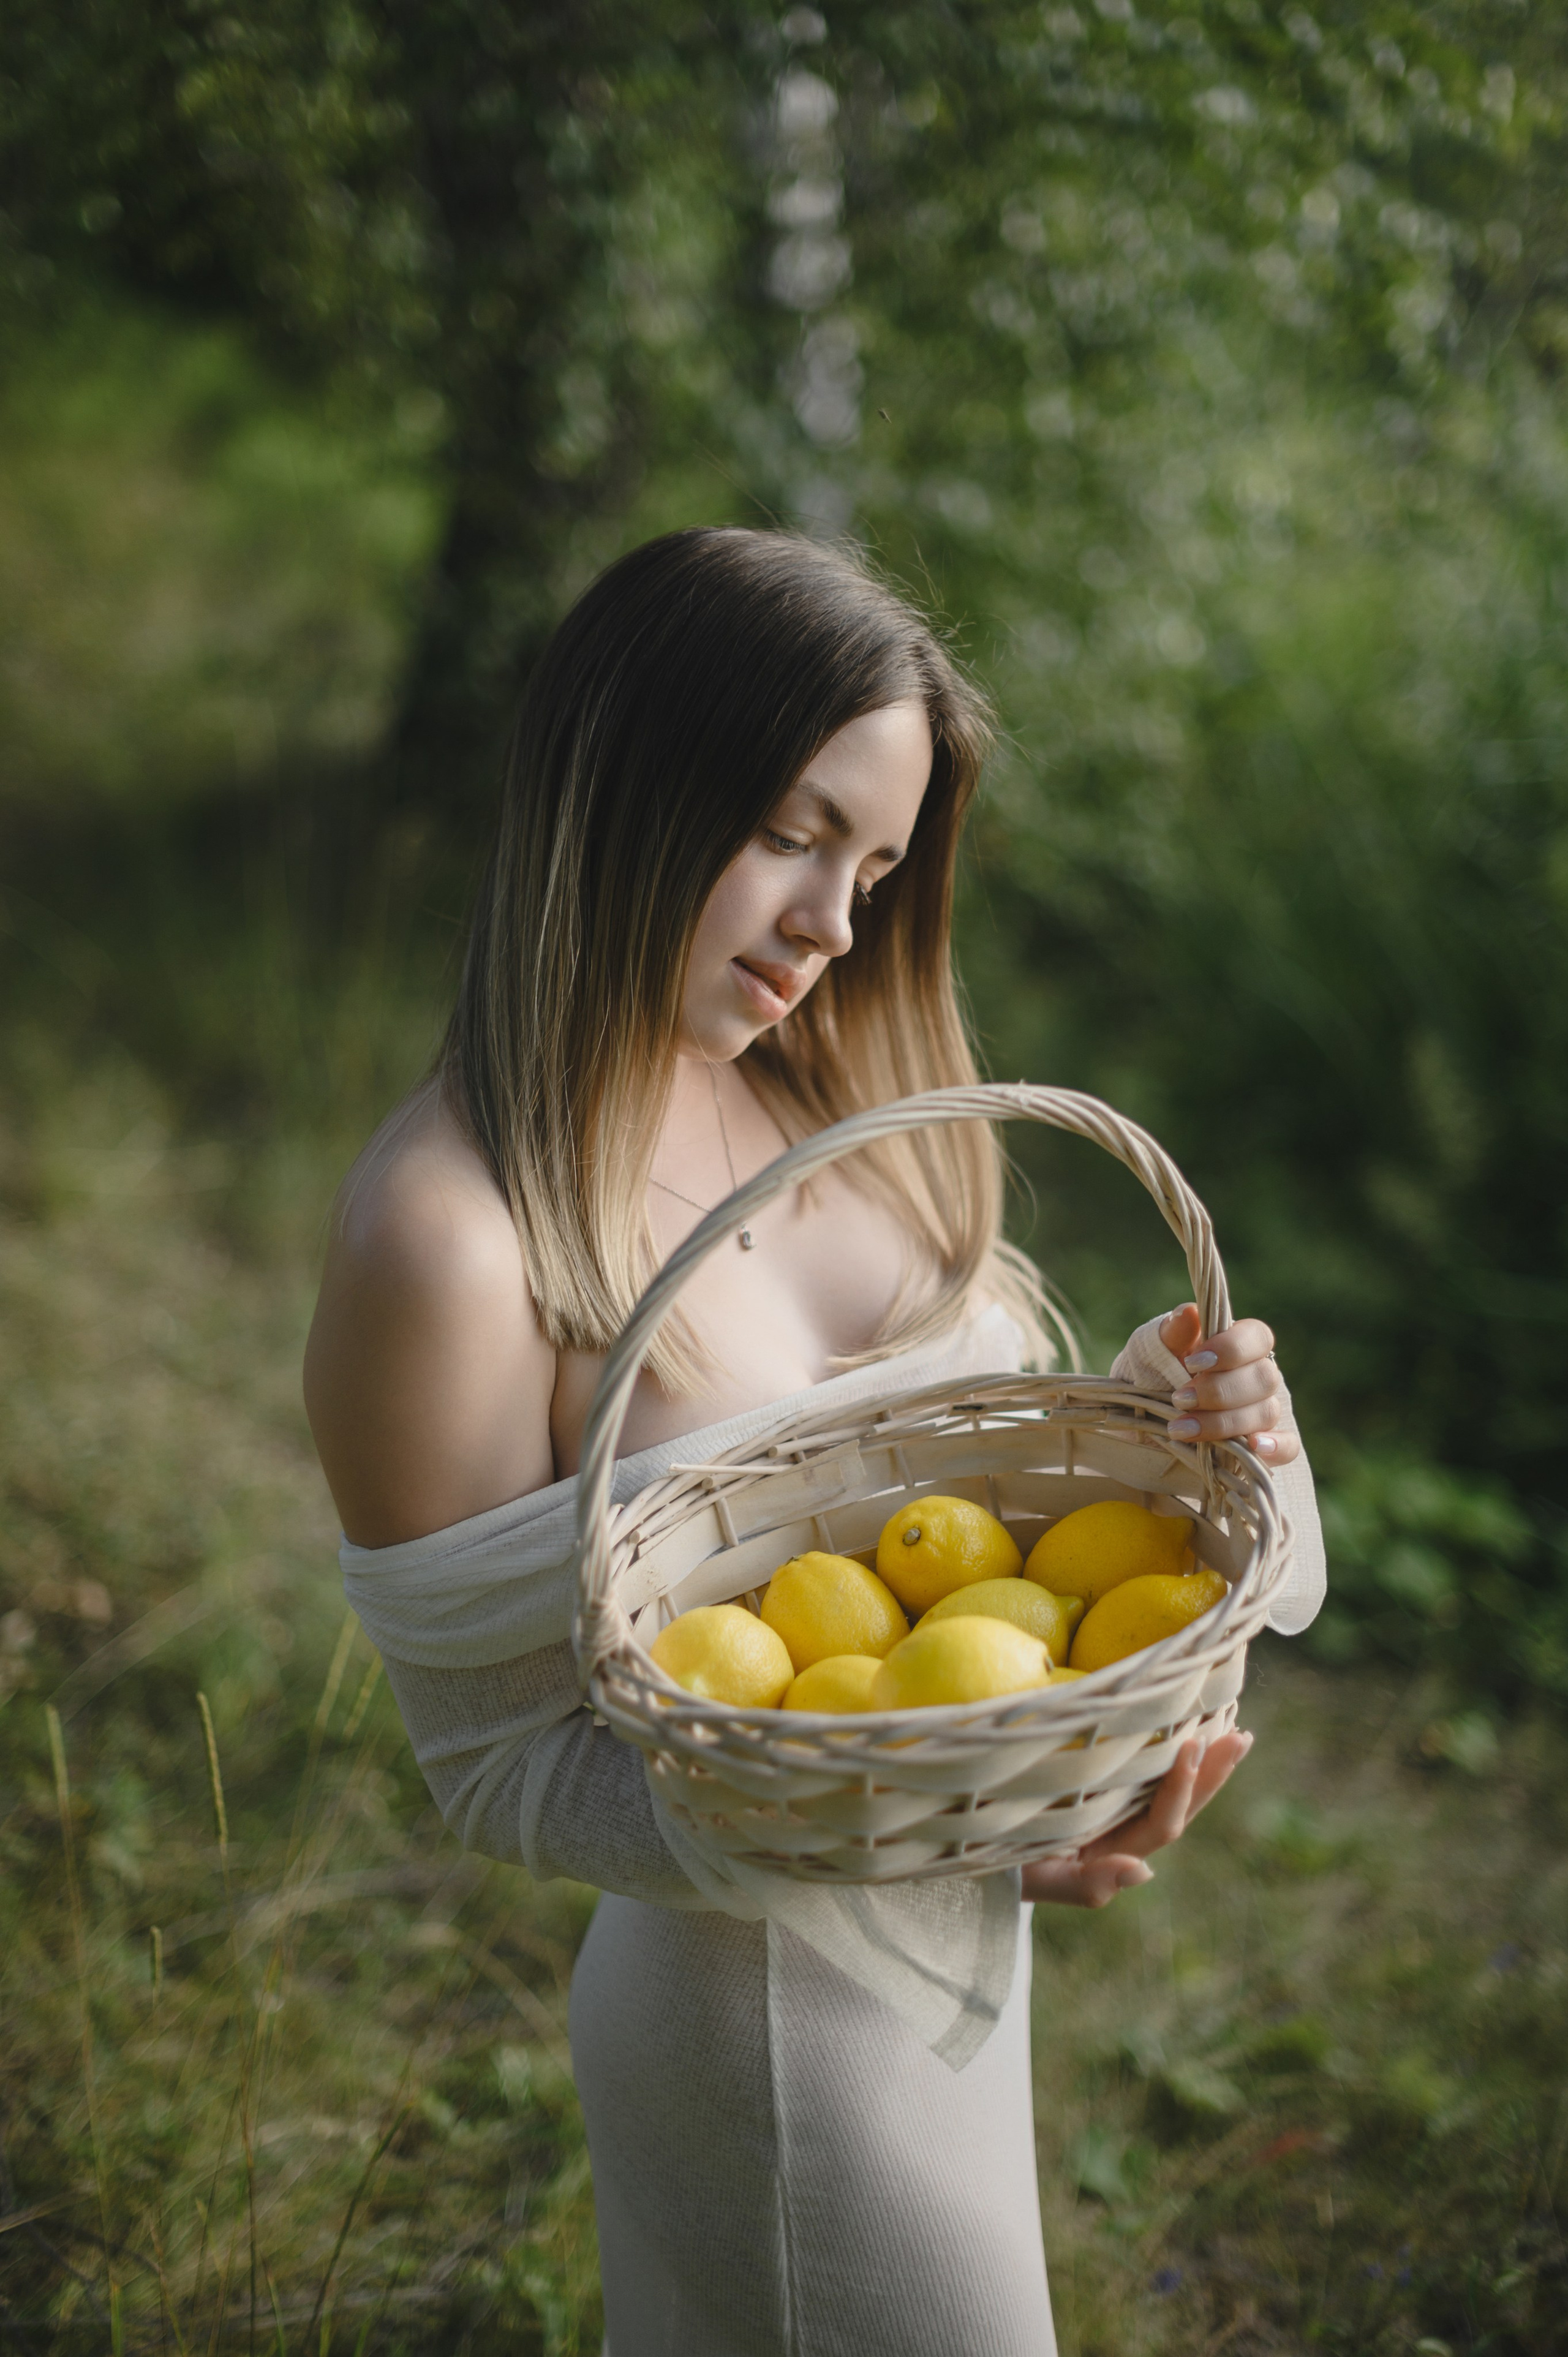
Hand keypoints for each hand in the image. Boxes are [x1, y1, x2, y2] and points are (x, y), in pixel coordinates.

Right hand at [1018, 1731, 1251, 1907]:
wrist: (981, 1852)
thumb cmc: (1010, 1867)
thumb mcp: (1044, 1881)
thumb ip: (1090, 1884)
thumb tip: (1146, 1872)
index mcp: (1118, 1851)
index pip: (1163, 1823)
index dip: (1181, 1788)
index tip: (1191, 1746)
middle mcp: (1127, 1831)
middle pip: (1182, 1805)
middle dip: (1213, 1772)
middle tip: (1241, 1736)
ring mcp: (1118, 1809)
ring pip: (1171, 1787)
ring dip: (1204, 1761)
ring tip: (1232, 1727)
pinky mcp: (1105, 1787)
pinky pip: (1148, 1772)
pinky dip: (1172, 1750)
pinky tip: (1188, 1724)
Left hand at [1157, 1304, 1299, 1465]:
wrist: (1142, 1424)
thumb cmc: (1152, 1378)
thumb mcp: (1151, 1352)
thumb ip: (1172, 1334)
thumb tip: (1188, 1313)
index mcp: (1238, 1345)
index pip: (1257, 1336)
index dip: (1231, 1349)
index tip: (1192, 1363)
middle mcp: (1257, 1377)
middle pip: (1264, 1377)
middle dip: (1219, 1391)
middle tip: (1180, 1400)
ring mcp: (1264, 1411)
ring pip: (1267, 1412)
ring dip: (1225, 1422)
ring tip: (1182, 1429)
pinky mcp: (1267, 1447)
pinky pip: (1289, 1447)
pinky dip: (1276, 1446)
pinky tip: (1255, 1446)